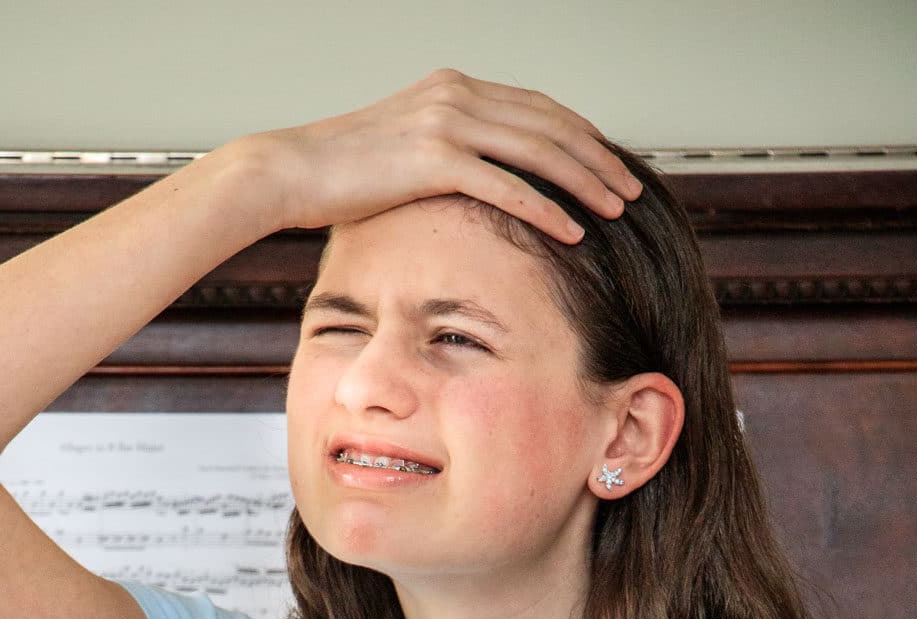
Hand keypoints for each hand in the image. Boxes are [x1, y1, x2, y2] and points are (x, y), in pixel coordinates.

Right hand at [243, 66, 641, 240]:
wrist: (286, 171)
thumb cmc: (335, 175)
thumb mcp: (398, 152)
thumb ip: (440, 155)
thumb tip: (466, 184)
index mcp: (452, 89)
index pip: (535, 107)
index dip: (578, 135)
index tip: (606, 163)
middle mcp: (456, 96)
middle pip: (549, 124)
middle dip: (597, 157)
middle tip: (629, 187)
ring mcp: (446, 124)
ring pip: (538, 150)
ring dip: (584, 182)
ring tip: (616, 209)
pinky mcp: (433, 160)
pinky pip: (506, 186)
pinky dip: (545, 209)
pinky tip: (572, 231)